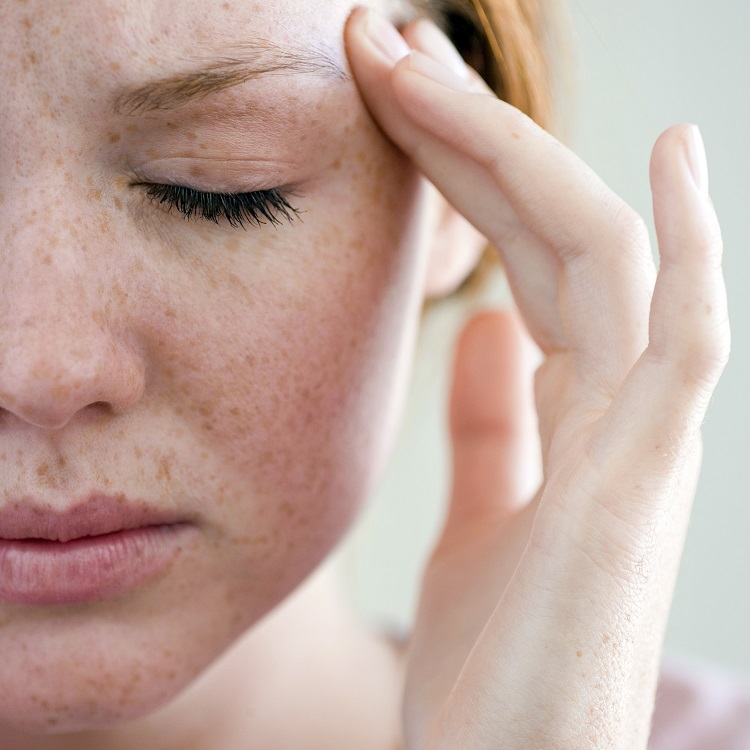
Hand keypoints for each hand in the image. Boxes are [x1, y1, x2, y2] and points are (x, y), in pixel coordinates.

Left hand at [346, 9, 729, 749]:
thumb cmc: (495, 664)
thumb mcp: (475, 521)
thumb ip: (494, 428)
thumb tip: (489, 329)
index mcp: (567, 415)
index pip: (510, 256)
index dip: (454, 175)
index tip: (385, 107)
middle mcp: (613, 407)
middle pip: (542, 230)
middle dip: (465, 133)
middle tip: (382, 47)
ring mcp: (641, 438)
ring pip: (597, 254)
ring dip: (519, 151)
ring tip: (438, 60)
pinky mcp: (650, 482)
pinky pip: (687, 337)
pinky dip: (690, 245)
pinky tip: (671, 159)